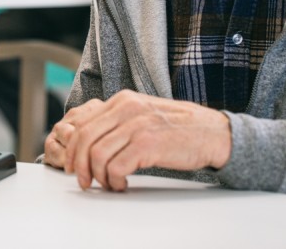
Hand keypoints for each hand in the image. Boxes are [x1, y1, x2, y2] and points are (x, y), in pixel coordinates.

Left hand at [52, 90, 231, 190]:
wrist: (212, 133)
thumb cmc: (178, 128)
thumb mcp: (143, 114)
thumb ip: (119, 121)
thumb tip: (90, 142)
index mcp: (122, 100)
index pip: (82, 123)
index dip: (72, 148)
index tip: (73, 165)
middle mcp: (126, 108)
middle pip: (84, 138)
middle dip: (79, 164)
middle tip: (84, 181)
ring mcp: (137, 125)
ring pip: (97, 153)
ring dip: (98, 175)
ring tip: (108, 184)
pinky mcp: (148, 144)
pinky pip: (116, 166)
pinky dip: (114, 180)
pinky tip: (122, 185)